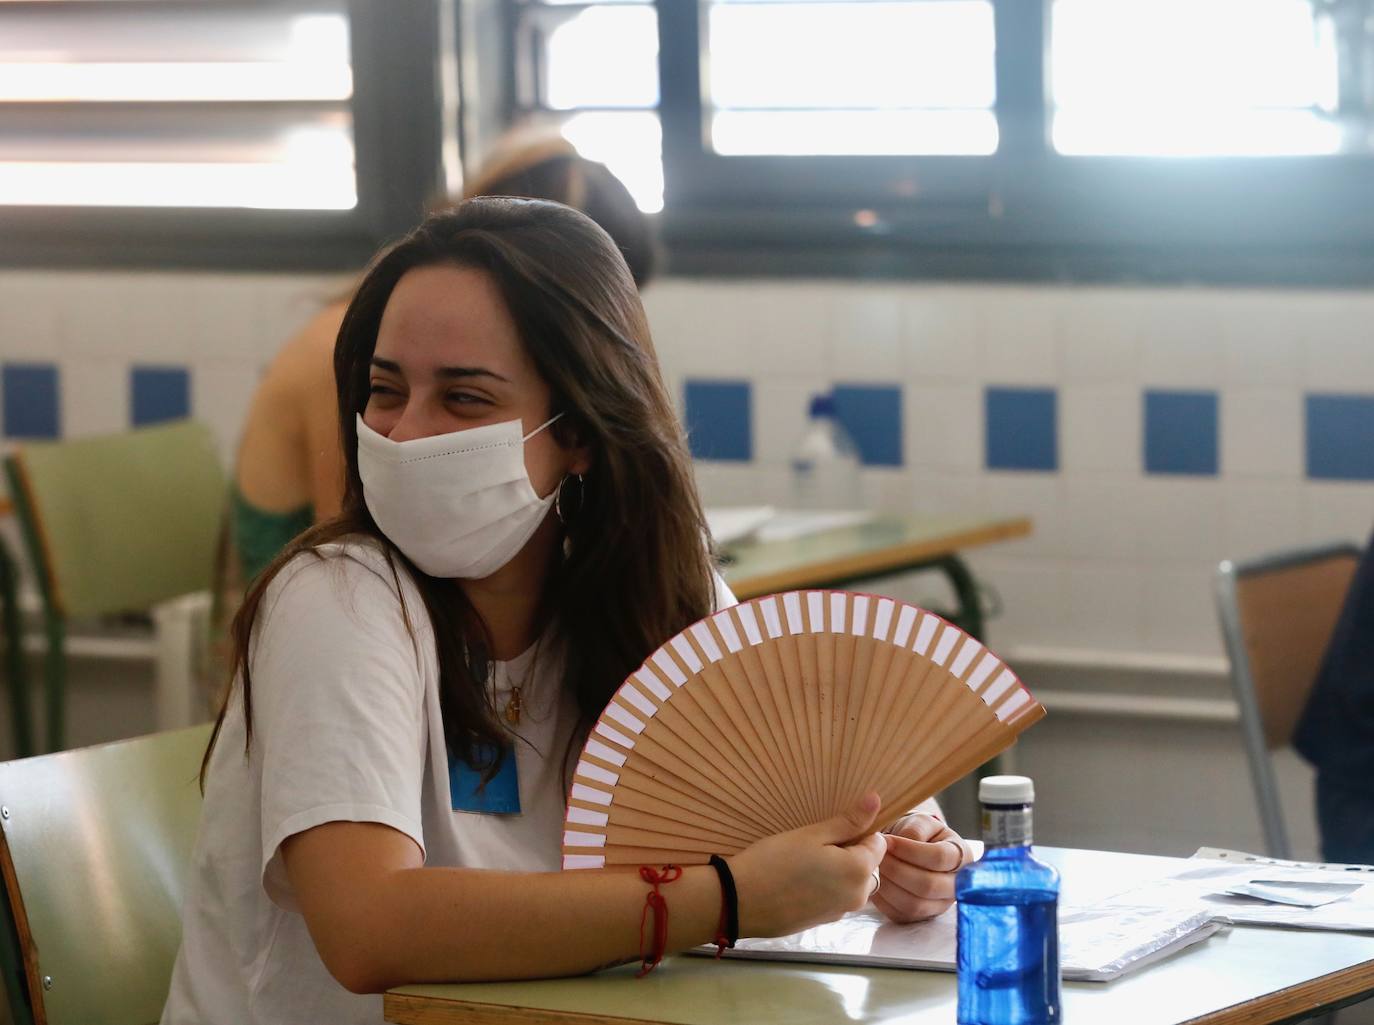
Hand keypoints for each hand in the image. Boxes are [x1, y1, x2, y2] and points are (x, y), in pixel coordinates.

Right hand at [728, 793, 887, 937]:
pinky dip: (825, 888)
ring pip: (851, 883)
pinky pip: (835, 898)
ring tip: (805, 863)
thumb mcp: (811, 834)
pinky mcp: (823, 923)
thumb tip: (876, 800)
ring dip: (838, 871)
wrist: (739, 902)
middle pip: (868, 866)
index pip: (878, 843)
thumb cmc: (774, 861)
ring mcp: (840, 913)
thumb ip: (848, 821)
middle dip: (850, 853)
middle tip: (815, 844)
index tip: (832, 828)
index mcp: (859, 871)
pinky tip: (798, 881)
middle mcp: (857, 896)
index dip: (858, 831)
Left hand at [873, 813, 969, 923]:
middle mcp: (955, 885)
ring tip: (874, 868)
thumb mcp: (920, 821)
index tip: (887, 840)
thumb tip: (903, 842)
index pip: (939, 857)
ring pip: (914, 904)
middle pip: (928, 886)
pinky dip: (883, 900)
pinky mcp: (920, 917)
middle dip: (897, 870)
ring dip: (888, 886)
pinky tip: (874, 882)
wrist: (912, 849)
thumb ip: (915, 828)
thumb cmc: (919, 832)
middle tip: (877, 856)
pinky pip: (901, 915)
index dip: (910, 850)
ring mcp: (939, 905)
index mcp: (961, 857)